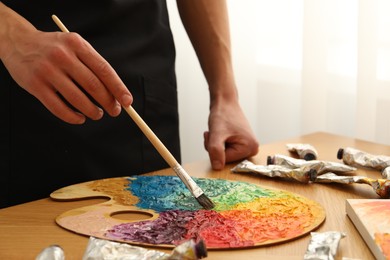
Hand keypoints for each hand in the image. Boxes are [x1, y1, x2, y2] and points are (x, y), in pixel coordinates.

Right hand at [0, 7, 131, 123]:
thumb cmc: (54, 48)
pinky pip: (58, 108)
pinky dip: (73, 117)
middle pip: (93, 85)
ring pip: (77, 99)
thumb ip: (93, 65)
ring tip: (97, 114)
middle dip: (108, 102)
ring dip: (92, 111)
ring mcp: (47, 70)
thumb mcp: (74, 46)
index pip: (104, 69)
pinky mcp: (35, 85)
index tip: (127, 102)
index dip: (118, 88)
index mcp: (77, 44)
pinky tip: (80, 118)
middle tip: (115, 111)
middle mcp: (62, 56)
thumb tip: (116, 92)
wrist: (18, 42)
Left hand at [203, 99, 258, 169]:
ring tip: (218, 131)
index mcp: (250, 148)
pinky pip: (225, 150)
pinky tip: (221, 133)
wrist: (225, 102)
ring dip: (216, 145)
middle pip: (226, 159)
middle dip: (215, 148)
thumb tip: (217, 168)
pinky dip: (219, 143)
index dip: (215, 149)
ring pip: (224, 155)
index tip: (216, 135)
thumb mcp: (216, 133)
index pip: (225, 160)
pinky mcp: (242, 144)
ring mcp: (247, 147)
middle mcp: (252, 149)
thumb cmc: (222, 114)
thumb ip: (216, 150)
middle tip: (216, 133)